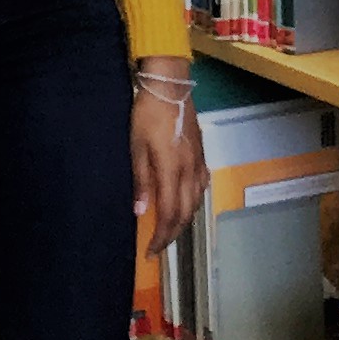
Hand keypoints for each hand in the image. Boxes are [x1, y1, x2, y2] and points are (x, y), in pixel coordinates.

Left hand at [131, 62, 207, 258]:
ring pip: (196, 201)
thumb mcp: (136, 148)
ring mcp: (199, 162)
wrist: (170, 88)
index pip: (169, 214)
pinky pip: (202, 185)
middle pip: (185, 212)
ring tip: (170, 228)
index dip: (161, 237)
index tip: (150, 251)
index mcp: (172, 171)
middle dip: (172, 234)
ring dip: (184, 219)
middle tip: (158, 246)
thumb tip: (141, 212)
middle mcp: (190, 171)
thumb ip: (141, 181)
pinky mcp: (202, 154)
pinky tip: (187, 201)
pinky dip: (194, 201)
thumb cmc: (147, 115)